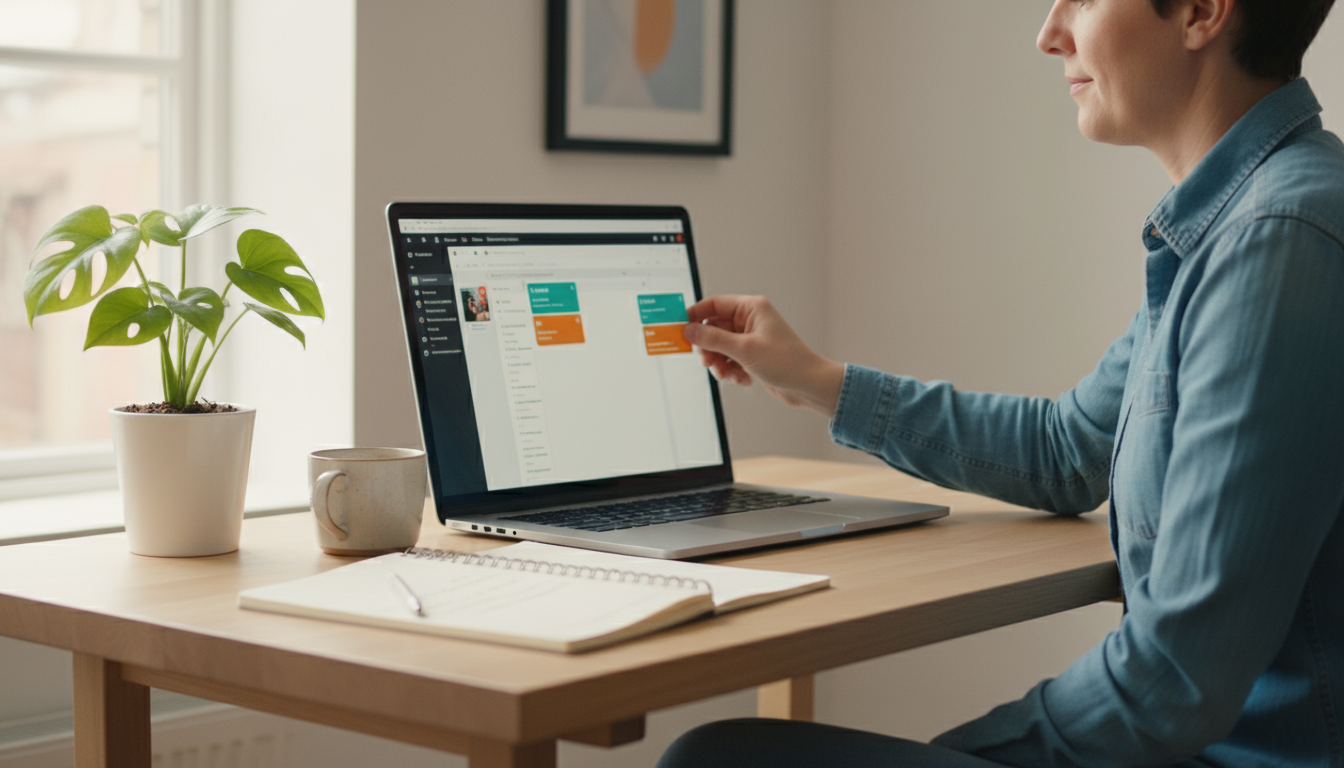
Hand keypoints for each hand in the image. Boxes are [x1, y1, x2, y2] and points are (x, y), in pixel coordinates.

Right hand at [682, 295, 845, 417]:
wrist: (808, 385)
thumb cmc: (787, 362)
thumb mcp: (744, 349)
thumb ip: (713, 339)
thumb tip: (688, 330)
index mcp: (751, 308)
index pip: (714, 304)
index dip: (695, 316)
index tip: (680, 329)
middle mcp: (750, 320)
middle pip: (713, 328)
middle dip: (709, 348)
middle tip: (707, 361)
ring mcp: (751, 338)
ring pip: (719, 347)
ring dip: (719, 363)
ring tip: (728, 374)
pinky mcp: (752, 355)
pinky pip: (729, 360)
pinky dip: (730, 371)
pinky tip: (742, 379)